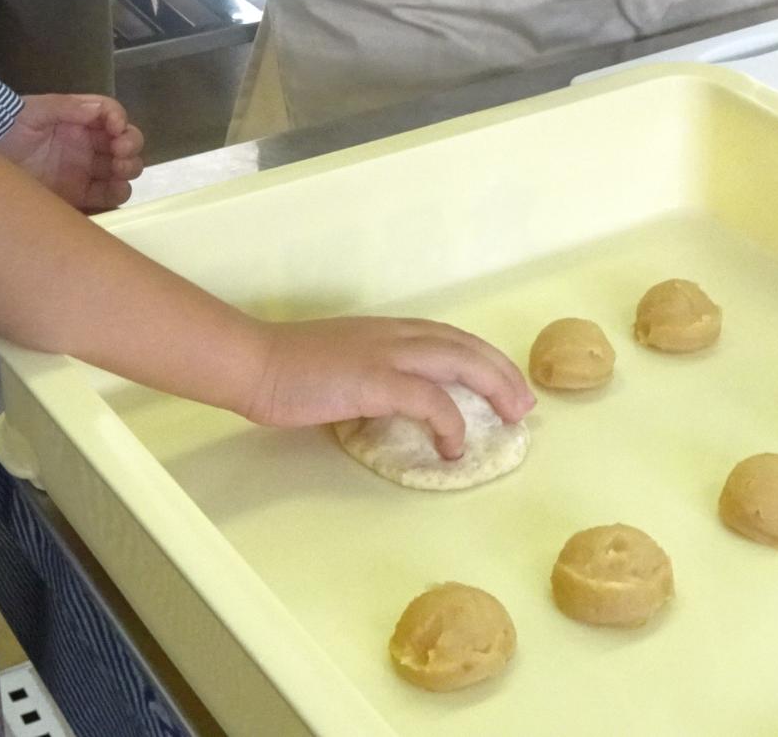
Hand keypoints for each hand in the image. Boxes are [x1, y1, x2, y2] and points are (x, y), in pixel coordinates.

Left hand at [0, 95, 145, 211]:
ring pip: (122, 169)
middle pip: (125, 142)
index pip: (111, 115)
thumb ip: (66, 107)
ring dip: (128, 169)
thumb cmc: (6, 128)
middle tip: (119, 152)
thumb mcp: (33, 111)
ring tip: (118, 171)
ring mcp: (84, 170)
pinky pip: (108, 195)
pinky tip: (115, 189)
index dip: (120, 120)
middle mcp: (87, 143)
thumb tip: (100, 110)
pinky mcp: (78, 195)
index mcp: (78, 119)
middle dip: (130, 145)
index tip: (116, 129)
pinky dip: (118, 193)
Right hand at [243, 317, 534, 458]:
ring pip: (459, 362)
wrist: (255, 362)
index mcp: (387, 331)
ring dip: (492, 387)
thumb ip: (374, 377)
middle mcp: (395, 335)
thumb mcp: (343, 366)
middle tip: (522, 404)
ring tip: (510, 418)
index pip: (450, 337)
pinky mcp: (375, 381)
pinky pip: (429, 400)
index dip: (484, 358)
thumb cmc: (288, 370)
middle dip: (501, 372)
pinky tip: (453, 446)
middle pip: (466, 346)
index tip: (505, 382)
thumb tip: (394, 404)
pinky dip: (449, 422)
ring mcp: (386, 355)